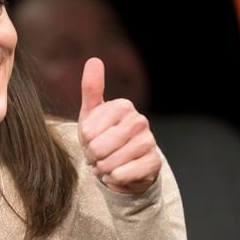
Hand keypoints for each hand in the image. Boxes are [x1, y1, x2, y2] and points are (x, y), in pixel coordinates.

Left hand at [78, 57, 161, 194]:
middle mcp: (140, 121)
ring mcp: (149, 142)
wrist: (119, 166)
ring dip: (104, 168)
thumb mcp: (91, 114)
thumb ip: (92, 88)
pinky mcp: (154, 163)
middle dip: (94, 156)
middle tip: (98, 154)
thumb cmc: (102, 137)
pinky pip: (125, 175)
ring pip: (112, 162)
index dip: (86, 140)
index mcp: (124, 106)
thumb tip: (94, 60)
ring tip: (107, 163)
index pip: (90, 130)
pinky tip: (117, 174)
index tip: (91, 139)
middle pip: (100, 147)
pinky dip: (115, 179)